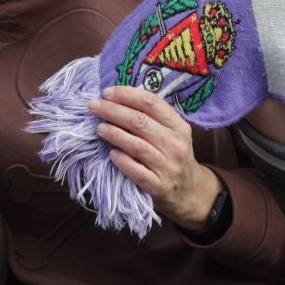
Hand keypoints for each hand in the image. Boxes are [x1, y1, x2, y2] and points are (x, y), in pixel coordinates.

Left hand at [90, 85, 221, 228]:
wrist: (189, 192)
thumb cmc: (174, 157)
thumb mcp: (173, 135)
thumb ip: (153, 119)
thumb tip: (118, 100)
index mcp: (179, 126)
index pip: (152, 103)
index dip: (127, 95)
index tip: (107, 92)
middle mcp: (176, 144)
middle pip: (141, 122)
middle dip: (114, 111)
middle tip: (94, 106)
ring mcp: (168, 166)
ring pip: (138, 146)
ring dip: (115, 134)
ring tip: (99, 128)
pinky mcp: (159, 186)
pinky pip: (137, 172)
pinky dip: (123, 161)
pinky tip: (111, 154)